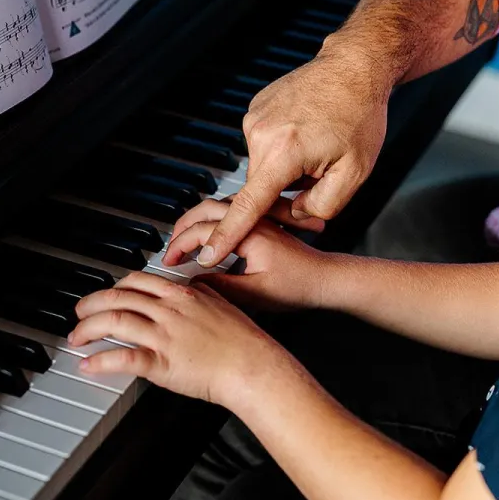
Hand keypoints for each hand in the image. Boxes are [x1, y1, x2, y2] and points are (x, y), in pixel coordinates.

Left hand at [69, 272, 293, 409]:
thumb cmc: (244, 340)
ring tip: (77, 337)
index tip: (105, 294)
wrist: (254, 366)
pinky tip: (88, 365)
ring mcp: (164, 336)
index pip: (137, 281)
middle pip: (119, 298)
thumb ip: (200, 295)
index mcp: (182, 294)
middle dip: (91, 304)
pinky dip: (100, 361)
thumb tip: (191, 289)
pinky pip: (123, 359)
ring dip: (89, 328)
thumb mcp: (221, 303)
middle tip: (79, 313)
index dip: (115, 287)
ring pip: (115, 321)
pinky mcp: (162, 364)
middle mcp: (169, 311)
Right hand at [165, 199, 336, 311]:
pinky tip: (212, 230)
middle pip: (207, 209)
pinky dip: (215, 217)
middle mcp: (254, 218)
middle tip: (170, 247)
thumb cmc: (300, 287)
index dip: (181, 246)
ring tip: (184, 237)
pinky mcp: (264, 221)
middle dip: (183, 226)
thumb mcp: (257, 294)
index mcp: (251, 233)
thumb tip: (194, 281)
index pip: (204, 231)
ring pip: (219, 205)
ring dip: (198, 219)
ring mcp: (260, 217)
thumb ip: (222, 287)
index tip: (170, 260)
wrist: (328, 279)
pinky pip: (233, 208)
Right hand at [168, 45, 389, 266]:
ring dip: (285, 166)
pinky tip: (307, 129)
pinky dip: (283, 146)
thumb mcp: (355, 172)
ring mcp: (255, 118)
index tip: (208, 253)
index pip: (249, 205)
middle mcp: (261, 133)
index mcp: (284, 152)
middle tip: (320, 173)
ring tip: (318, 142)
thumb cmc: (359, 115)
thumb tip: (293, 211)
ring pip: (264, 164)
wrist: (354, 66)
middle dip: (285, 190)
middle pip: (261, 185)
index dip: (228, 234)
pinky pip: (265, 143)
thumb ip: (322, 205)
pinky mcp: (256, 108)